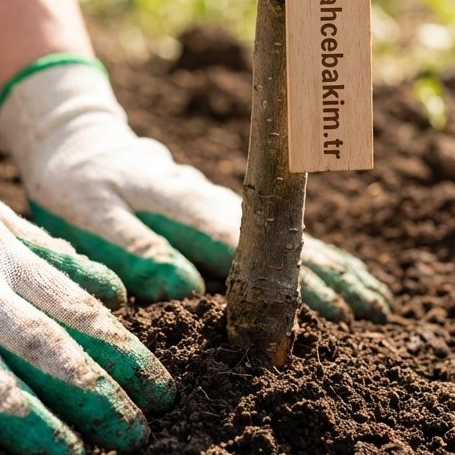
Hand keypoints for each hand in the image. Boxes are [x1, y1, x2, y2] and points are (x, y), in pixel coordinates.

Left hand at [0, 56, 391, 321]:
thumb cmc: (77, 183)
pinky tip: (335, 273)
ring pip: (290, 238)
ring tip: (375, 299)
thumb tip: (185, 290)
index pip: (257, 254)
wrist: (76, 140)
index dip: (297, 284)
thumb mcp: (89, 215)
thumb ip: (134, 249)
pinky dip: (311, 254)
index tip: (337, 314)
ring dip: (333, 269)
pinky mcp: (220, 210)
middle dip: (334, 280)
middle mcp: (219, 208)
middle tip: (378, 314)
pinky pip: (275, 233)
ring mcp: (224, 207)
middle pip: (288, 243)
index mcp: (192, 213)